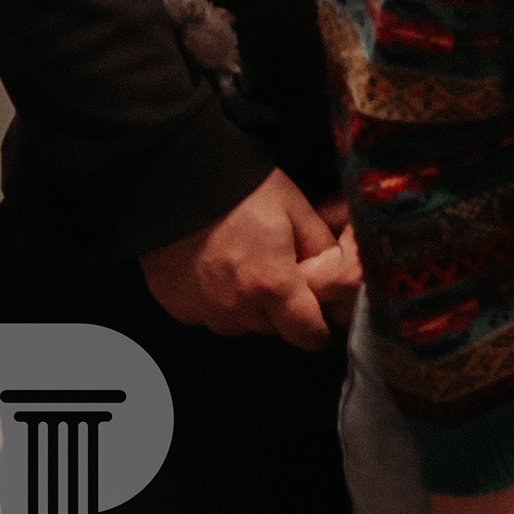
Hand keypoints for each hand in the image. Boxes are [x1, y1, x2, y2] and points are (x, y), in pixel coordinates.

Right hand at [137, 169, 363, 346]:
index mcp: (271, 285)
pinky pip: (211, 315)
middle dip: (285, 309)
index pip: (308, 335)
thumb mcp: (297, 210)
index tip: (327, 320)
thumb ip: (322, 249)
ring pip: (242, 324)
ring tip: (248, 263)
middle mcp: (235, 308)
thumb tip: (335, 274)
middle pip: (275, 328)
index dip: (322, 330)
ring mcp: (202, 311)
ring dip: (252, 306)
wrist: (178, 179)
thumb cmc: (241, 189)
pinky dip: (221, 300)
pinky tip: (220, 268)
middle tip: (283, 272)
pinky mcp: (178, 308)